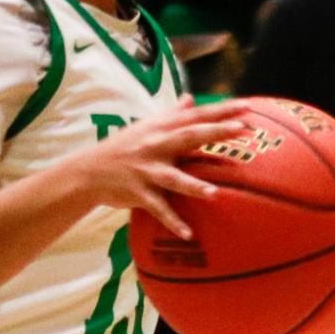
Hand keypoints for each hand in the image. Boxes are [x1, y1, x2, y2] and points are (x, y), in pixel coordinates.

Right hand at [76, 97, 260, 238]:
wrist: (89, 171)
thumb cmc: (122, 147)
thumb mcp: (145, 127)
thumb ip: (171, 114)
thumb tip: (191, 98)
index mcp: (160, 129)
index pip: (195, 116)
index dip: (220, 111)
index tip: (245, 107)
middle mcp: (155, 146)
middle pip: (189, 137)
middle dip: (215, 133)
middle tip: (242, 130)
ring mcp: (147, 171)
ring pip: (173, 178)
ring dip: (193, 185)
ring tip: (213, 193)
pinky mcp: (138, 193)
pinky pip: (158, 209)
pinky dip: (173, 222)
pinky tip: (189, 234)